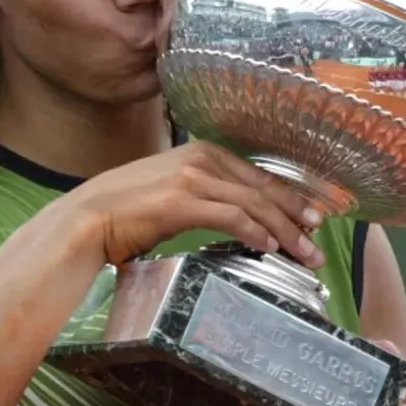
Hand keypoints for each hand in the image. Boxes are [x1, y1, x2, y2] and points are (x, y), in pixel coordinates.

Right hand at [62, 141, 325, 266]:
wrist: (87, 218)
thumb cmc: (128, 211)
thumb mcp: (174, 192)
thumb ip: (207, 195)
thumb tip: (241, 217)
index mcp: (203, 152)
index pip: (259, 176)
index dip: (290, 198)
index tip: (312, 218)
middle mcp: (201, 159)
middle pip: (263, 189)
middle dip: (296, 216)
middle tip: (318, 241)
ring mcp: (191, 178)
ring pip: (254, 204)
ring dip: (285, 231)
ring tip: (304, 254)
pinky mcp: (181, 201)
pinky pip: (231, 217)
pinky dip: (255, 232)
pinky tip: (268, 248)